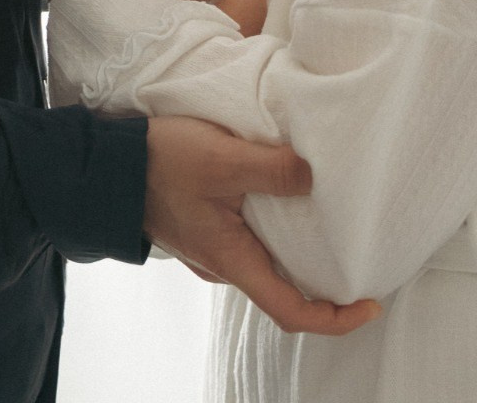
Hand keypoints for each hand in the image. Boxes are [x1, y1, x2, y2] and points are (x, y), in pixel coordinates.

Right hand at [144, 116, 382, 334]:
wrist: (105, 163)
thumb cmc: (158, 162)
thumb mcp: (221, 158)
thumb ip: (271, 169)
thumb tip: (314, 177)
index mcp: (230, 260)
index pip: (291, 312)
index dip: (337, 318)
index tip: (372, 304)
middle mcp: (223, 263)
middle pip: (285, 289)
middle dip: (327, 281)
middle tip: (362, 253)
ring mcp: (211, 247)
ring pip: (267, 261)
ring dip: (300, 249)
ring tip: (331, 218)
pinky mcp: (204, 225)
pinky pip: (250, 238)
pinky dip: (278, 228)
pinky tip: (286, 196)